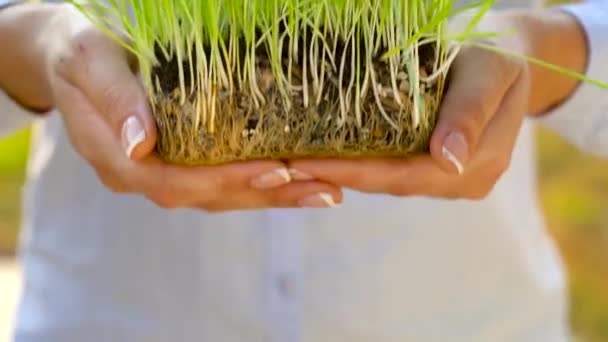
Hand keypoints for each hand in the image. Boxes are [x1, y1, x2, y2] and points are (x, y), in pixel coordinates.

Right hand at [27, 4, 341, 210]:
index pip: (176, 182)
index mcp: (117, 159)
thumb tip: (141, 144)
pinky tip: (297, 176)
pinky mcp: (179, 161)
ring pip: (221, 194)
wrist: (69, 54)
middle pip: (209, 196)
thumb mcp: (88, 61)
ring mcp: (161, 172)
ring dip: (274, 195)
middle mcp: (142, 175)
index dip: (225, 181)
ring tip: (325, 191)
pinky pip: (222, 178)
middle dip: (266, 194)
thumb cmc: (78, 49)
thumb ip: (113, 98)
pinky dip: (260, 180)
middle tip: (323, 190)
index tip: (276, 171)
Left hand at [289, 13, 530, 199]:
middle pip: (391, 183)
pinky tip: (327, 155)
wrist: (507, 53)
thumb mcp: (488, 71)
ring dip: (344, 174)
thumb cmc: (496, 53)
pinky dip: (361, 164)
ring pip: (389, 181)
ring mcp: (451, 178)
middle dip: (339, 176)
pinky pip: (394, 170)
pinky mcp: (437, 169)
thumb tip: (449, 161)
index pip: (406, 174)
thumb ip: (470, 112)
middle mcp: (464, 180)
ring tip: (296, 162)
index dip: (355, 173)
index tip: (307, 164)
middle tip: (286, 165)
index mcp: (480, 162)